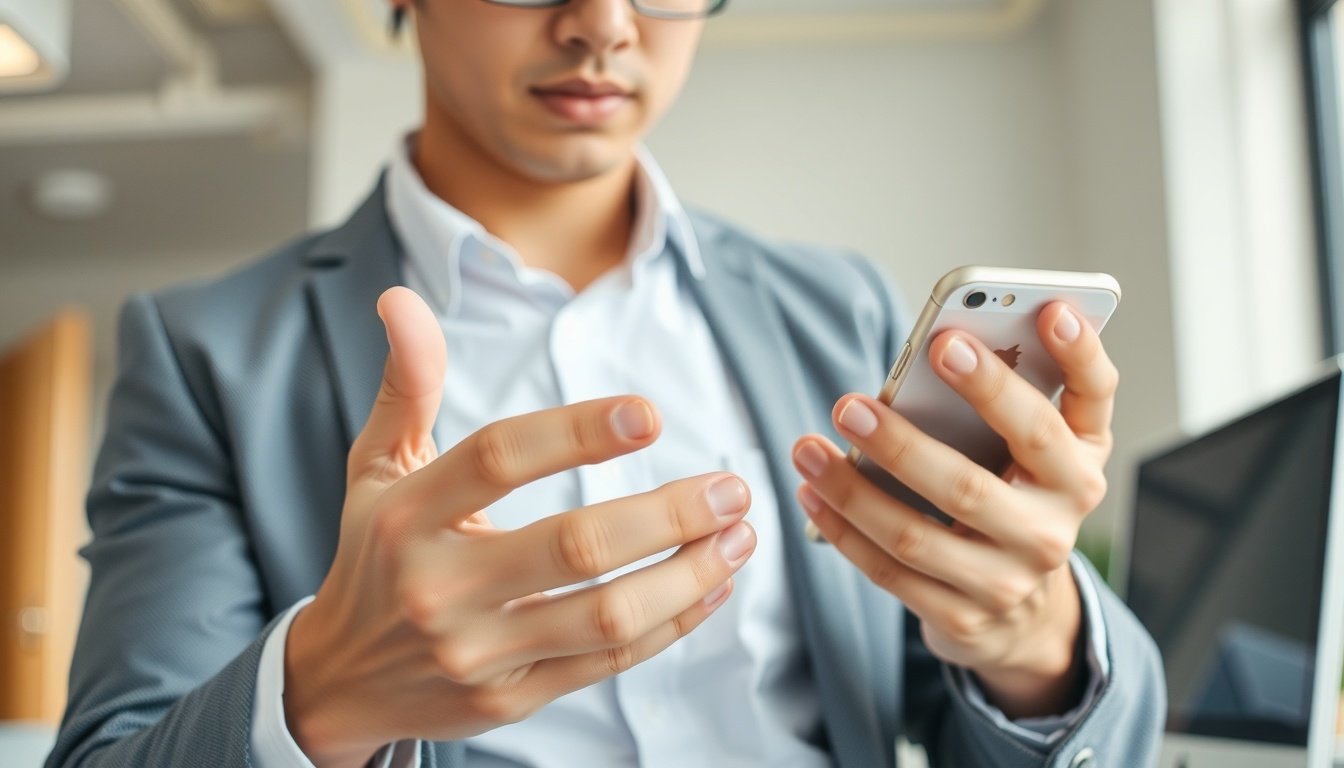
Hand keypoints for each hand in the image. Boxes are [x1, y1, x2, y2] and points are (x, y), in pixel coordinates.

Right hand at [284, 288, 755, 766]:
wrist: (344, 680)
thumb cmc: (374, 555)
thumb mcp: (375, 469)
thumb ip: (406, 386)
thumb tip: (402, 299)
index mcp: (407, 515)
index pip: (499, 459)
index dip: (577, 432)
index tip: (651, 415)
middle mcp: (439, 586)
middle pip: (574, 546)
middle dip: (668, 514)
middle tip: (732, 487)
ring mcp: (477, 650)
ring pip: (605, 614)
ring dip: (688, 573)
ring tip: (740, 535)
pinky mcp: (511, 698)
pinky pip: (606, 661)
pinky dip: (671, 623)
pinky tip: (712, 586)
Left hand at [792, 302, 1114, 718]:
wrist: (1026, 614)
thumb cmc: (1017, 497)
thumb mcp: (1035, 450)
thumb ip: (1006, 398)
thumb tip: (936, 350)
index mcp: (1079, 465)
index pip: (1090, 400)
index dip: (1076, 352)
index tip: (1045, 308)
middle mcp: (1055, 525)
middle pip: (972, 485)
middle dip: (903, 444)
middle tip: (848, 404)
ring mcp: (1009, 579)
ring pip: (916, 535)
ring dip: (851, 491)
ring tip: (807, 447)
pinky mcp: (963, 617)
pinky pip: (890, 572)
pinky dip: (845, 530)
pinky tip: (812, 492)